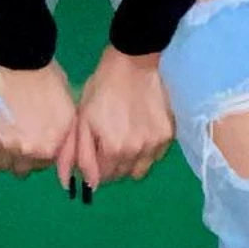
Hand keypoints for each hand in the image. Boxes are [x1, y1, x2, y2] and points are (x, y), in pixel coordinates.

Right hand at [0, 64, 79, 181]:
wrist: (20, 60)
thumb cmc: (48, 78)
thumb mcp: (68, 109)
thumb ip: (62, 134)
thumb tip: (56, 146)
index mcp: (51, 146)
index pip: (44, 166)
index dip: (39, 154)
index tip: (35, 143)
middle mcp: (28, 152)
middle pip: (20, 169)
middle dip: (20, 158)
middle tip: (17, 140)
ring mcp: (4, 146)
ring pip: (0, 163)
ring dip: (2, 154)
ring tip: (3, 135)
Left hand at [74, 47, 174, 189]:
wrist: (133, 63)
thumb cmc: (102, 88)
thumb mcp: (82, 120)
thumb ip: (80, 155)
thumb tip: (82, 184)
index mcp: (112, 150)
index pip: (102, 178)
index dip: (95, 168)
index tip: (95, 153)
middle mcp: (136, 153)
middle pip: (121, 175)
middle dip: (112, 166)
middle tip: (109, 144)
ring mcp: (155, 145)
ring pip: (140, 170)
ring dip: (130, 162)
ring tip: (125, 139)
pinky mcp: (169, 135)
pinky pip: (156, 156)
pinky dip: (147, 151)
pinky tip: (140, 132)